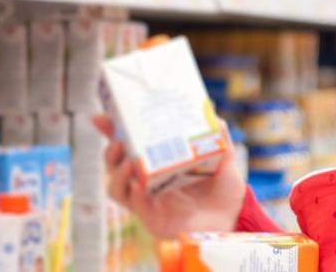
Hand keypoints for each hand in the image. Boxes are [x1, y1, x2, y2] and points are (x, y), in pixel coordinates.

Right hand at [94, 115, 245, 238]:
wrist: (234, 218)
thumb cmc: (223, 190)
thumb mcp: (223, 160)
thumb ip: (219, 139)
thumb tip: (215, 117)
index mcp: (158, 163)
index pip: (130, 145)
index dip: (113, 131)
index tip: (102, 117)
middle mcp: (148, 181)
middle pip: (116, 165)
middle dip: (110, 151)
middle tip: (118, 141)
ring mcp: (148, 201)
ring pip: (117, 188)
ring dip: (117, 174)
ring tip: (127, 163)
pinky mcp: (153, 218)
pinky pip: (135, 207)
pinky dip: (133, 196)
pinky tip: (138, 186)